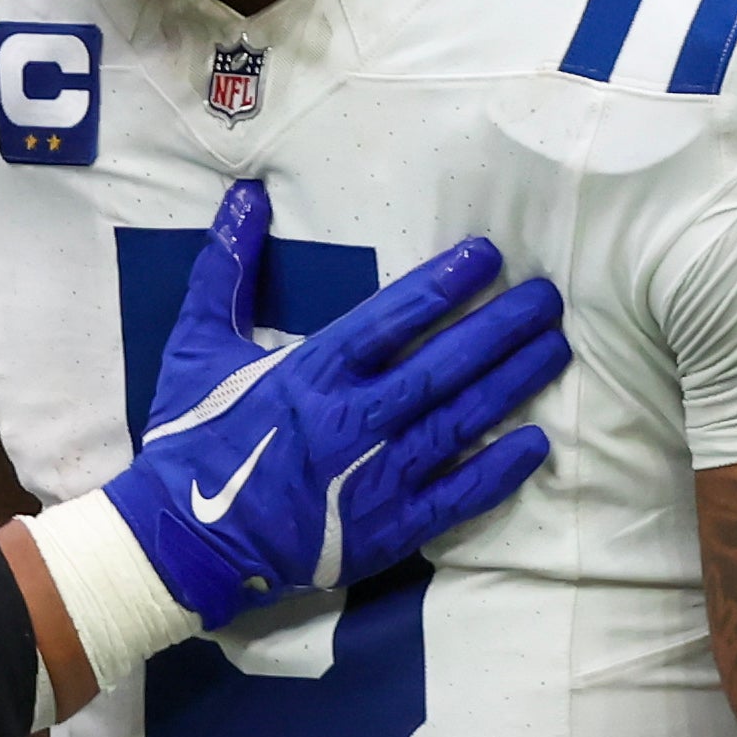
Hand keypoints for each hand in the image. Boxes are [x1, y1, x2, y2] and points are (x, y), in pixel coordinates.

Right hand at [102, 180, 568, 629]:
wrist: (181, 540)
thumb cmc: (191, 438)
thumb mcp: (196, 345)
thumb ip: (226, 269)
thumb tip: (245, 196)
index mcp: (311, 372)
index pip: (393, 318)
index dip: (445, 285)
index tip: (490, 256)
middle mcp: (352, 420)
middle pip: (443, 366)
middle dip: (501, 328)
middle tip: (549, 298)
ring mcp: (375, 478)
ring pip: (460, 421)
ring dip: (512, 384)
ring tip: (556, 350)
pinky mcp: (387, 529)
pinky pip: (455, 497)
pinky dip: (497, 471)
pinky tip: (535, 443)